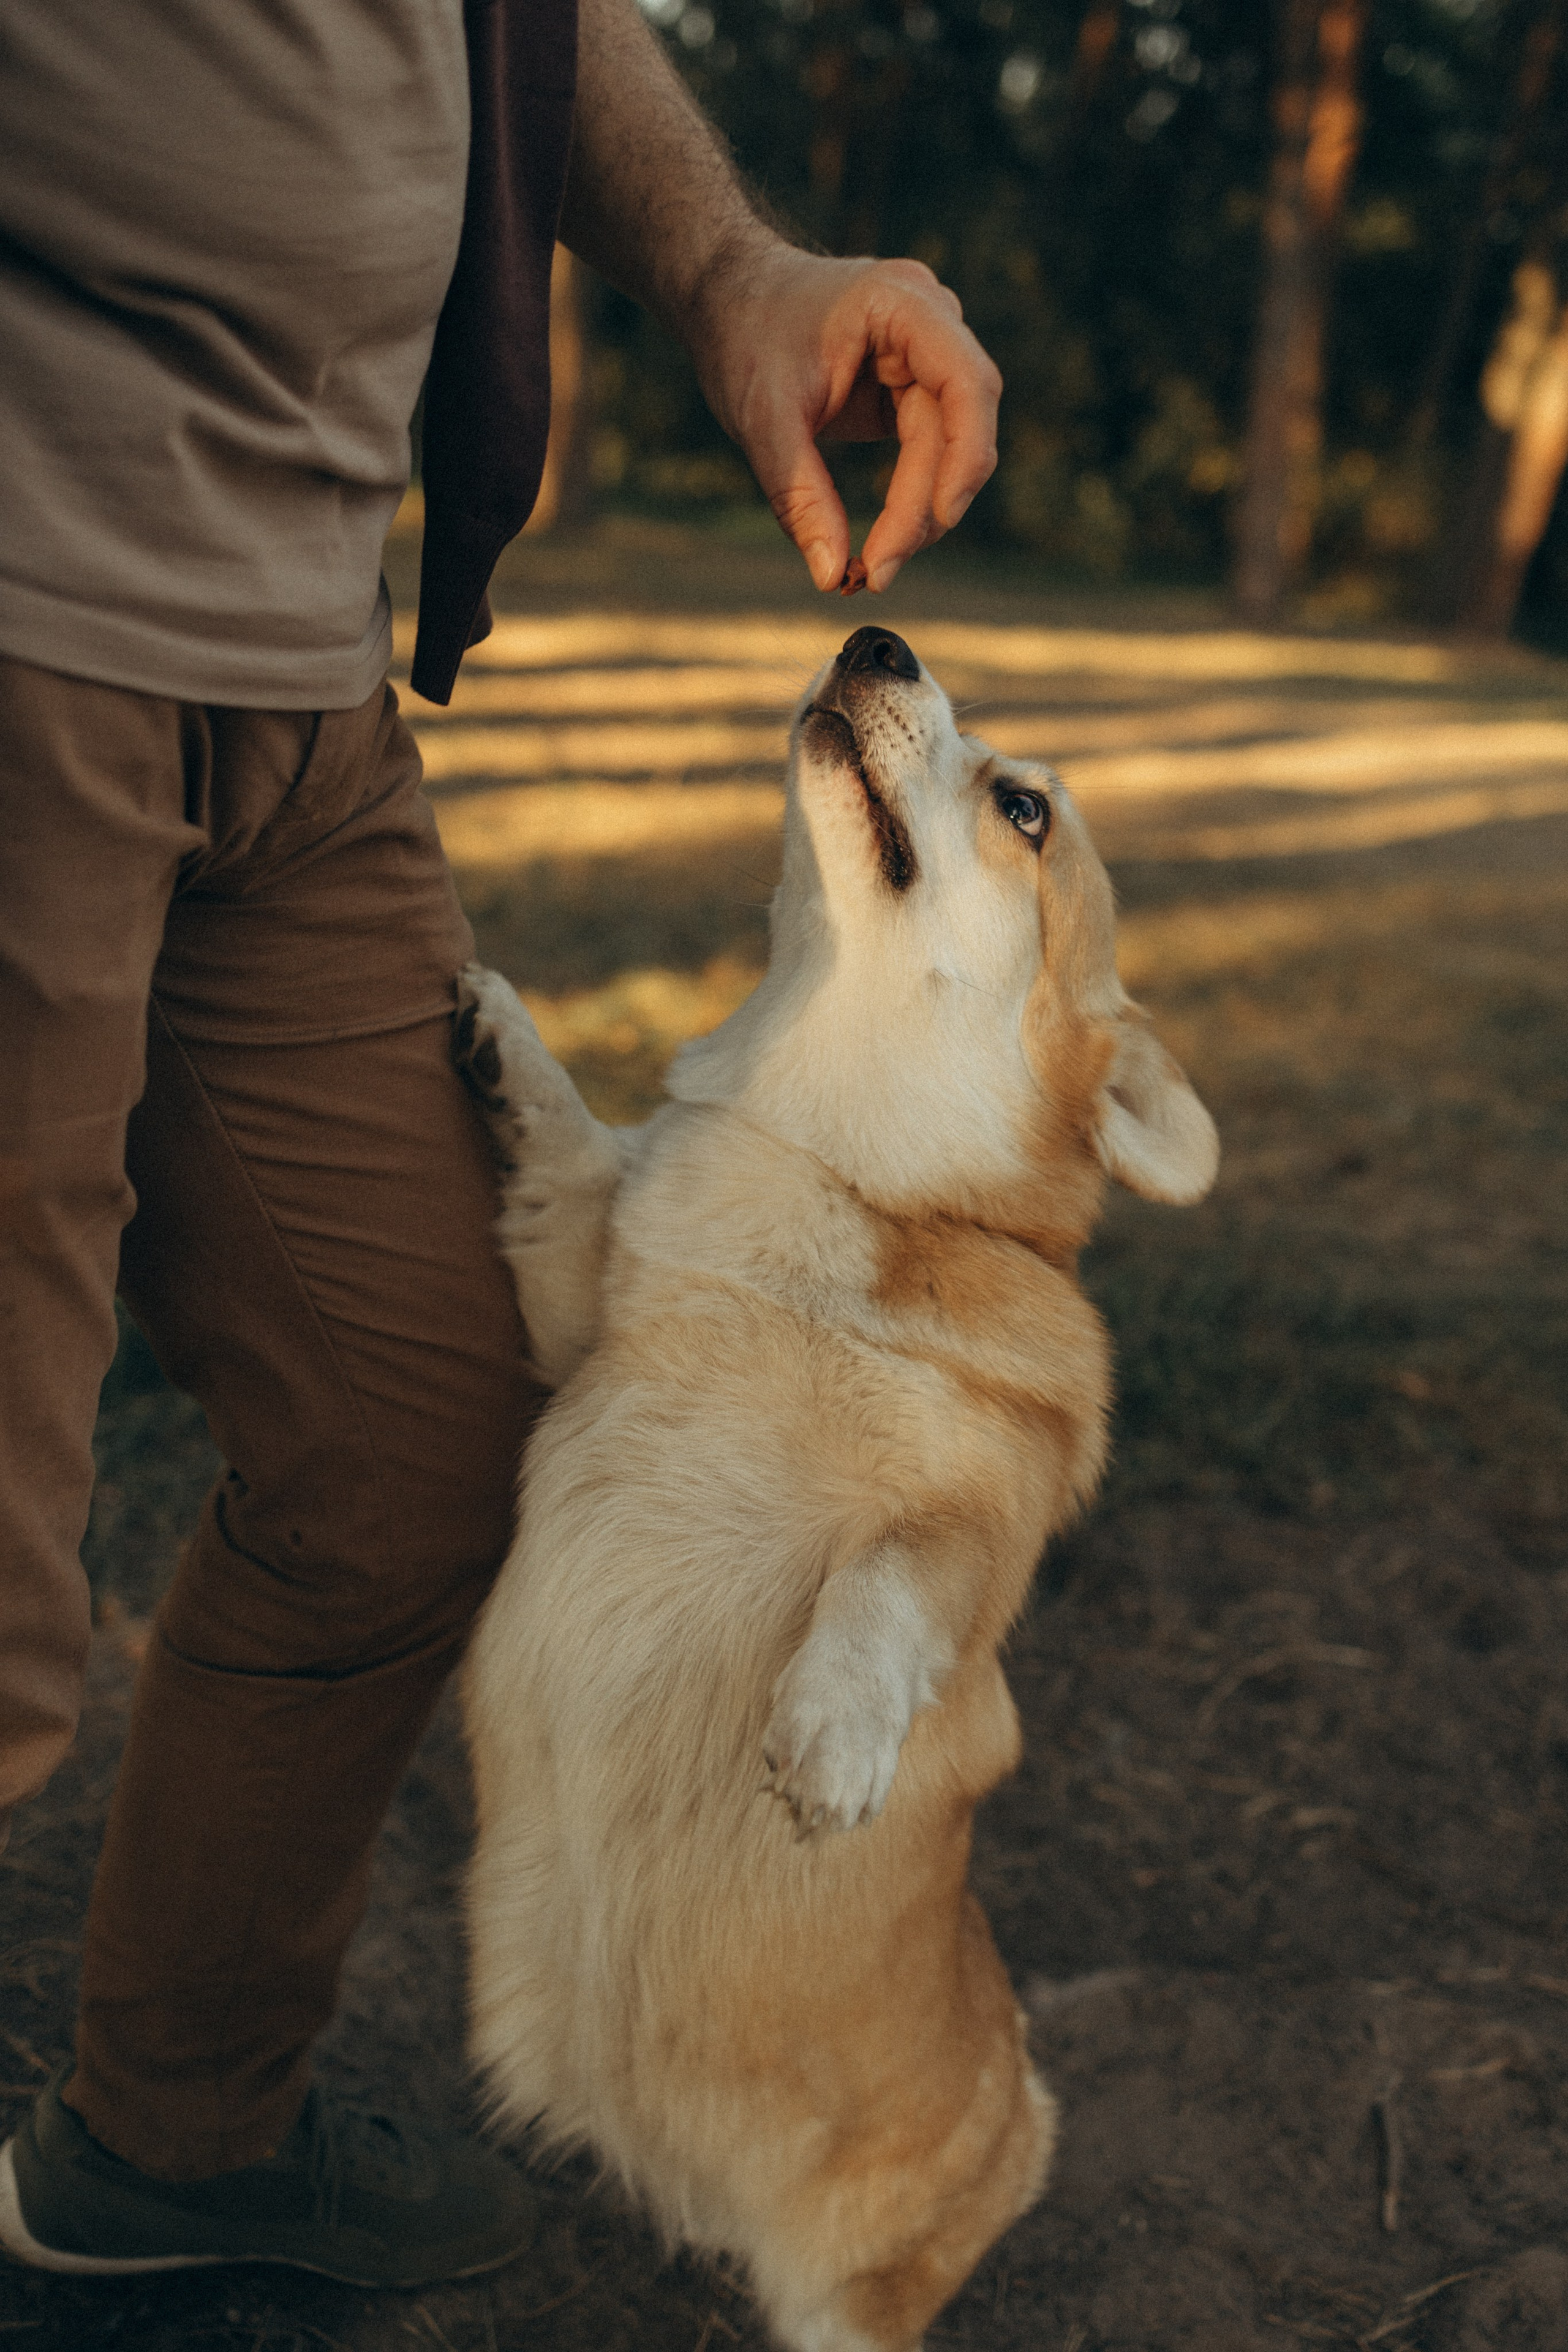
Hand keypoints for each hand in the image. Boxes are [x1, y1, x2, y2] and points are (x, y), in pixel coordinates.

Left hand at [691, 248, 1001, 595]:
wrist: (726, 300)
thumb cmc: (743, 336)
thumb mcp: (762, 418)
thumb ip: (799, 495)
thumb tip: (830, 576)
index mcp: (904, 304)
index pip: (966, 382)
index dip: (965, 455)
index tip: (939, 520)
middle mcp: (929, 325)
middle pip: (961, 425)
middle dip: (929, 504)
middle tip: (879, 570)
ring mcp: (922, 358)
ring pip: (948, 448)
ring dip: (920, 512)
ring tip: (874, 567)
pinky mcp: (908, 390)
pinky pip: (927, 452)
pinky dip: (908, 500)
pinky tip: (881, 543)